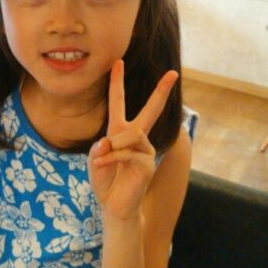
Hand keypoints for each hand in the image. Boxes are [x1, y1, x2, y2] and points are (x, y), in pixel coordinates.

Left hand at [88, 59, 177, 221]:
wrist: (113, 205)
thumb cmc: (104, 180)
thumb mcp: (94, 159)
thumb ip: (100, 147)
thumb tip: (110, 140)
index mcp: (120, 130)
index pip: (119, 101)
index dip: (117, 81)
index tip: (117, 62)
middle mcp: (136, 137)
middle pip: (151, 110)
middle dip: (161, 91)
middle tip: (173, 74)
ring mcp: (145, 150)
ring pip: (132, 134)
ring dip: (113, 146)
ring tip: (101, 160)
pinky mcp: (147, 163)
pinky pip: (128, 152)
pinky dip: (111, 158)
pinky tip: (102, 165)